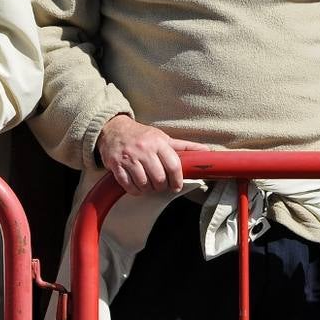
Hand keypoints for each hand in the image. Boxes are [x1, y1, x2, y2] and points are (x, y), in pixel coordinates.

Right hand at [95, 114, 209, 194]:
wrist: (113, 129)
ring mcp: (128, 158)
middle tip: (161, 185)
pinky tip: (138, 186)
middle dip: (162, 186)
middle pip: (159, 178)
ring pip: (144, 184)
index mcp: (158, 142)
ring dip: (148, 189)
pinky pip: (129, 186)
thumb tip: (206, 151)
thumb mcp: (163, 137)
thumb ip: (184, 147)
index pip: (173, 165)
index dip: (177, 180)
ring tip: (149, 184)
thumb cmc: (142, 135)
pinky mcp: (116, 165)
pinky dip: (135, 190)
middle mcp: (143, 149)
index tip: (176, 185)